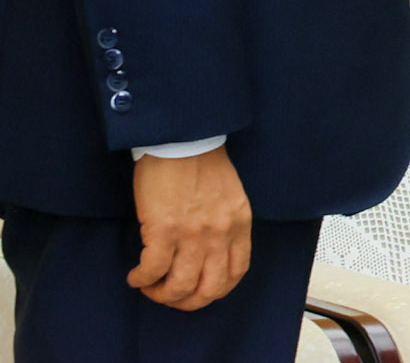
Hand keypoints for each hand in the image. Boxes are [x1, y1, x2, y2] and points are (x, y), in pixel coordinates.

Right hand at [130, 144, 252, 309]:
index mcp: (239, 224)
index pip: (236, 273)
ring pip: (179, 286)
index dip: (215, 291)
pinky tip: (136, 276)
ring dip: (161, 294)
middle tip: (169, 295)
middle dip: (187, 302)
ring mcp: (193, 234)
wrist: (182, 140)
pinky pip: (153, 270)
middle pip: (209, 289)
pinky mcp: (164, 230)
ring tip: (149, 286)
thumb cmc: (201, 165)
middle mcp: (220, 233)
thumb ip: (225, 225)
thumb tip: (209, 255)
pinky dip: (142, 279)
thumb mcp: (230, 197)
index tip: (197, 292)